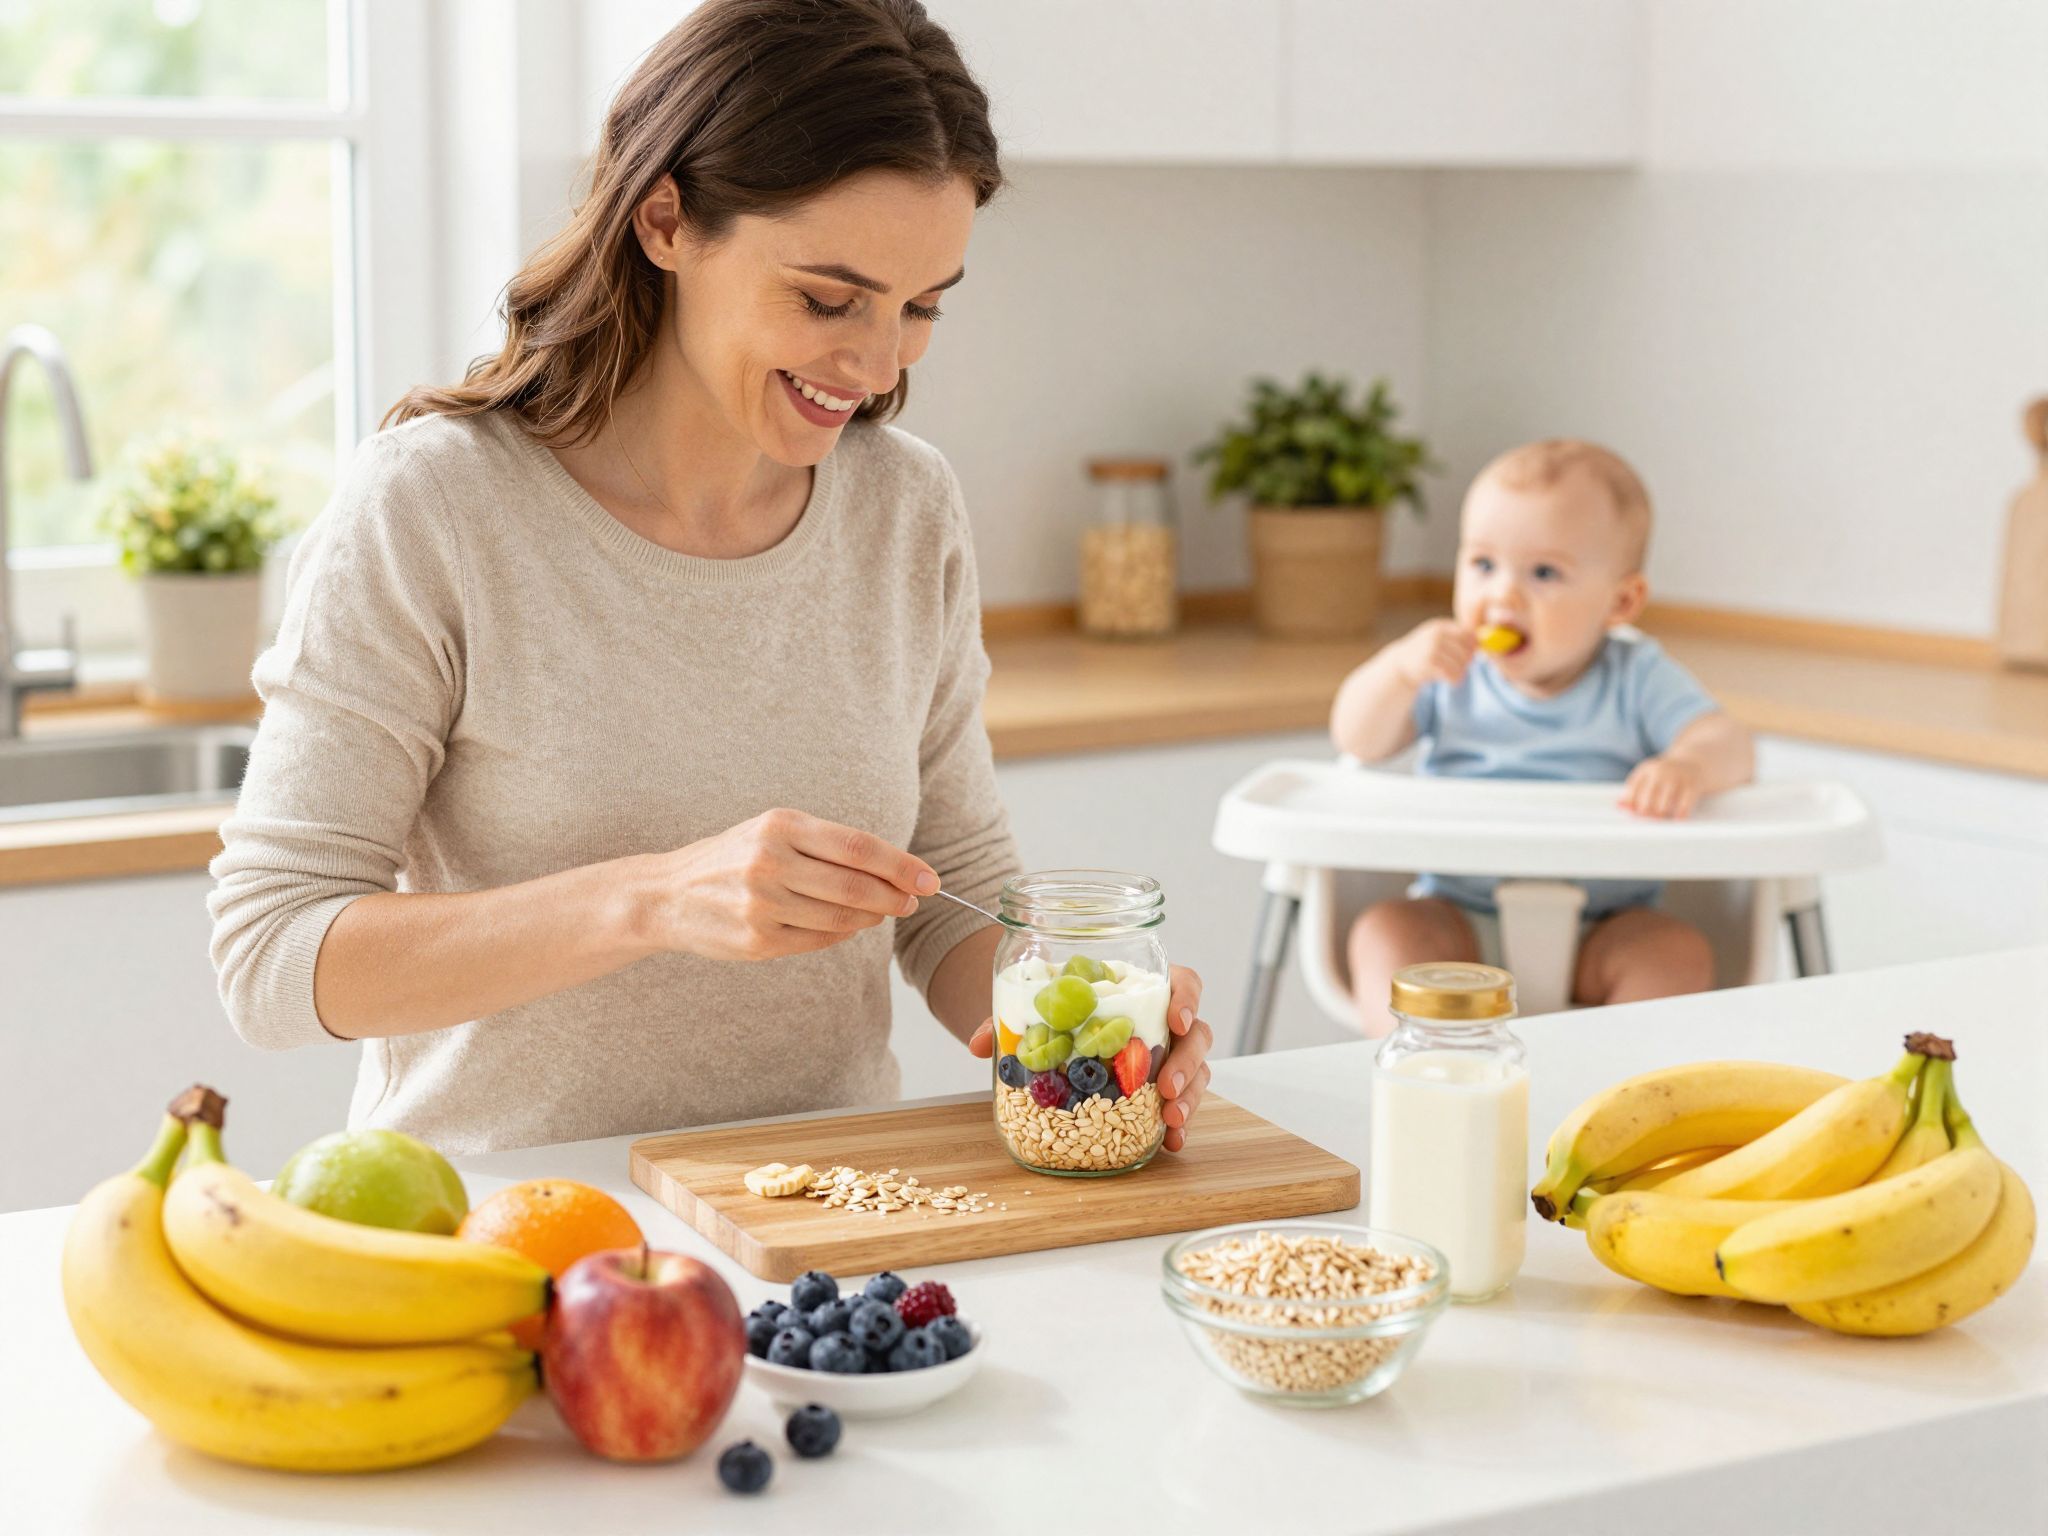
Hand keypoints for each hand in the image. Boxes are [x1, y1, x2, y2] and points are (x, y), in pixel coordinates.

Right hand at [635, 808, 936, 960]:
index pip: (859, 847)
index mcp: (780, 826)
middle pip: (857, 887)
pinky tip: (846, 926)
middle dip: (896, 897)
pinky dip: (841, 935)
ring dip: (872, 918)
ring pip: (842, 920)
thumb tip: (894, 871)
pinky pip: (819, 941)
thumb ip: (828, 846)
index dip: (902, 865)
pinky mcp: (758, 941)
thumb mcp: (773, 832)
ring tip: (881, 911)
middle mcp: (770, 863)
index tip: (930, 879)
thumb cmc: (733, 858)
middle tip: (914, 900)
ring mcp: (762, 906)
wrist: (668, 894)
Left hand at [967, 965, 1212, 1151]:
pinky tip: (1170, 1141)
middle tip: (1167, 1087)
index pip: (1182, 982)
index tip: (1176, 1019)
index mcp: (1140, 987)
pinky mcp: (1161, 1089)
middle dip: (1187, 1062)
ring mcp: (1166, 1056)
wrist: (1050, 1029)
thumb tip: (980, 1045)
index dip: (1186, 998)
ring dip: (1190, 1096)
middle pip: (1198, 1033)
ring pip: (1198, 1071)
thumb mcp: (1030, 1009)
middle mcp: (1162, 1020)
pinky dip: (1179, 1124)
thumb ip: (1006, 1020)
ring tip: (1172, 1120)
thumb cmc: (1053, 1009)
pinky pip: (1181, 1104)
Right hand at [1393, 617, 1476, 689]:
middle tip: (1462, 666)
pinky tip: (1450, 680)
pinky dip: (1455, 680)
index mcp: (1440, 626)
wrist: (1401, 664)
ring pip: (1461, 664)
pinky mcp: (1427, 665)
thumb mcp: (1438, 638)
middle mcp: (1435, 635)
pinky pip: (1453, 675)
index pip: (1468, 634)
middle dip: (1468, 661)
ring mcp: (1430, 649)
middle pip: (1466, 650)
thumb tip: (1482, 642)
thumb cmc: (1425, 651)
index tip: (1470, 654)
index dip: (1473, 646)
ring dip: (1461, 672)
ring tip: (1455, 674)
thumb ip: (1457, 637)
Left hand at [1620, 756, 1703, 818]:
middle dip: (1645, 814)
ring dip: (1660, 817)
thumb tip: (1618, 806)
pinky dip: (1679, 816)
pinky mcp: (1692, 786)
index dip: (1630, 805)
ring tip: (1661, 820)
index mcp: (1646, 769)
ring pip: (1662, 807)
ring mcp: (1677, 778)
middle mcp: (1660, 772)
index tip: (1632, 814)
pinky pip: (1683, 806)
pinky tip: (1677, 819)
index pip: (1632, 791)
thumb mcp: (1649, 776)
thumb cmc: (1667, 774)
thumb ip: (1633, 790)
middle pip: (1645, 802)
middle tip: (1647, 819)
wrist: (1696, 762)